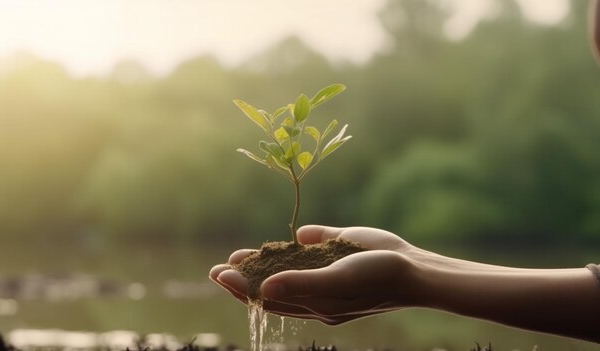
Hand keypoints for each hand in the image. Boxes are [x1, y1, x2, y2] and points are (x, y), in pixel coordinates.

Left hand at [209, 225, 418, 324]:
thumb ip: (303, 283)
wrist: (415, 269)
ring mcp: (326, 274)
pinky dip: (291, 252)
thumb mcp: (339, 280)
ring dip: (261, 266)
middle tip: (215, 270)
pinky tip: (279, 245)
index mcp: (314, 303)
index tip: (219, 274)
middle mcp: (317, 291)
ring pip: (287, 272)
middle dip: (244, 279)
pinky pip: (309, 255)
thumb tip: (264, 286)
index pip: (269, 297)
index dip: (242, 287)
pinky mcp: (337, 255)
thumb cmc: (378, 276)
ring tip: (236, 259)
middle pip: (272, 288)